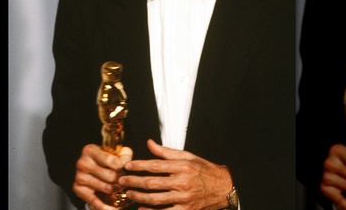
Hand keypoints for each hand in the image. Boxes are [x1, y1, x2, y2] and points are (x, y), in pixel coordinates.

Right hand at [73, 143, 133, 209]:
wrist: (89, 167)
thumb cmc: (105, 159)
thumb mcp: (115, 152)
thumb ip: (124, 155)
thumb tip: (128, 165)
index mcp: (90, 150)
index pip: (112, 161)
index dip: (122, 167)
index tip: (126, 170)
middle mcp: (83, 163)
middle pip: (110, 176)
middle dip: (121, 180)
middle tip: (125, 181)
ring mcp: (80, 177)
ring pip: (106, 188)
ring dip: (117, 191)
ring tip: (120, 189)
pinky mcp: (78, 189)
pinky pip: (95, 201)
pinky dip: (105, 207)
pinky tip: (114, 209)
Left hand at [117, 139, 232, 209]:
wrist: (223, 187)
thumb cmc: (204, 170)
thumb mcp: (187, 156)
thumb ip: (166, 152)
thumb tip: (149, 143)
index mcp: (182, 166)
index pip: (155, 165)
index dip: (138, 165)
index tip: (127, 166)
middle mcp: (182, 182)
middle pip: (152, 183)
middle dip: (134, 182)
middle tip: (121, 181)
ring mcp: (184, 198)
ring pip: (155, 199)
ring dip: (139, 197)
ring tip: (129, 193)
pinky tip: (141, 209)